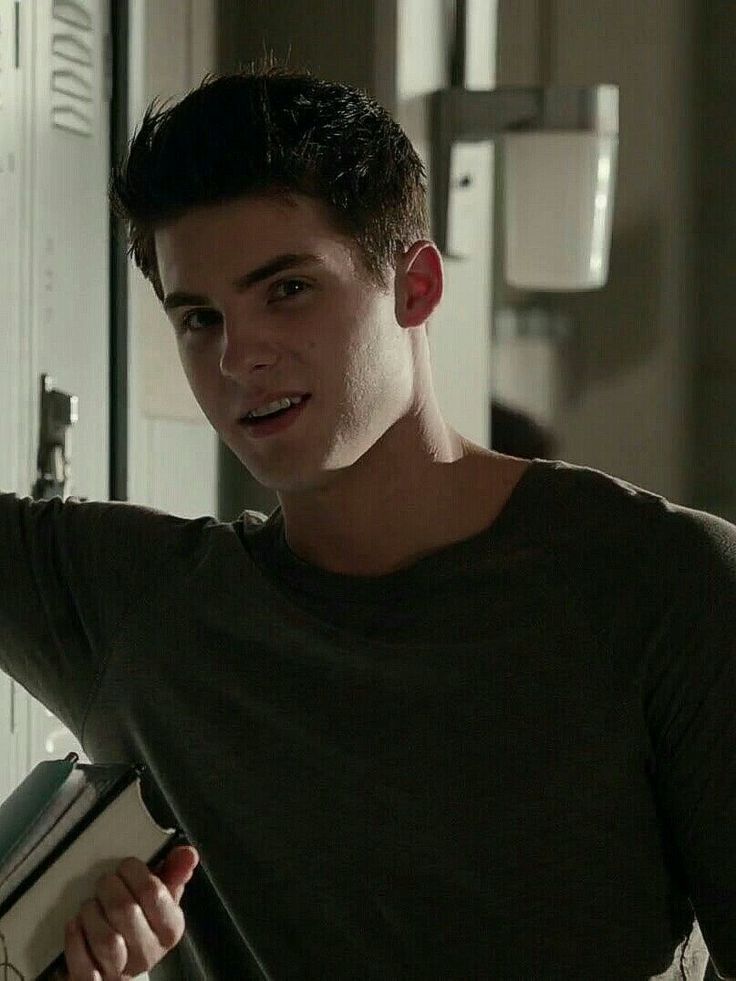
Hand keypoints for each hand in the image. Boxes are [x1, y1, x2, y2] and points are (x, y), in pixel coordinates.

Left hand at [62, 845, 198, 979]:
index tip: (125, 867)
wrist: (116, 965)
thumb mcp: (159, 899)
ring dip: (91, 913)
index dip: (134, 872)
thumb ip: (174, 873)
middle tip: (104, 883)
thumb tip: (189, 854)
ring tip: (90, 905)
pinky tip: (76, 925)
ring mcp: (122, 971)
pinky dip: (75, 940)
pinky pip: (84, 965)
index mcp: (169, 928)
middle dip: (109, 888)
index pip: (154, 891)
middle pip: (126, 911)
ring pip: (106, 939)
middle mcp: (149, 952)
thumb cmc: (139, 923)